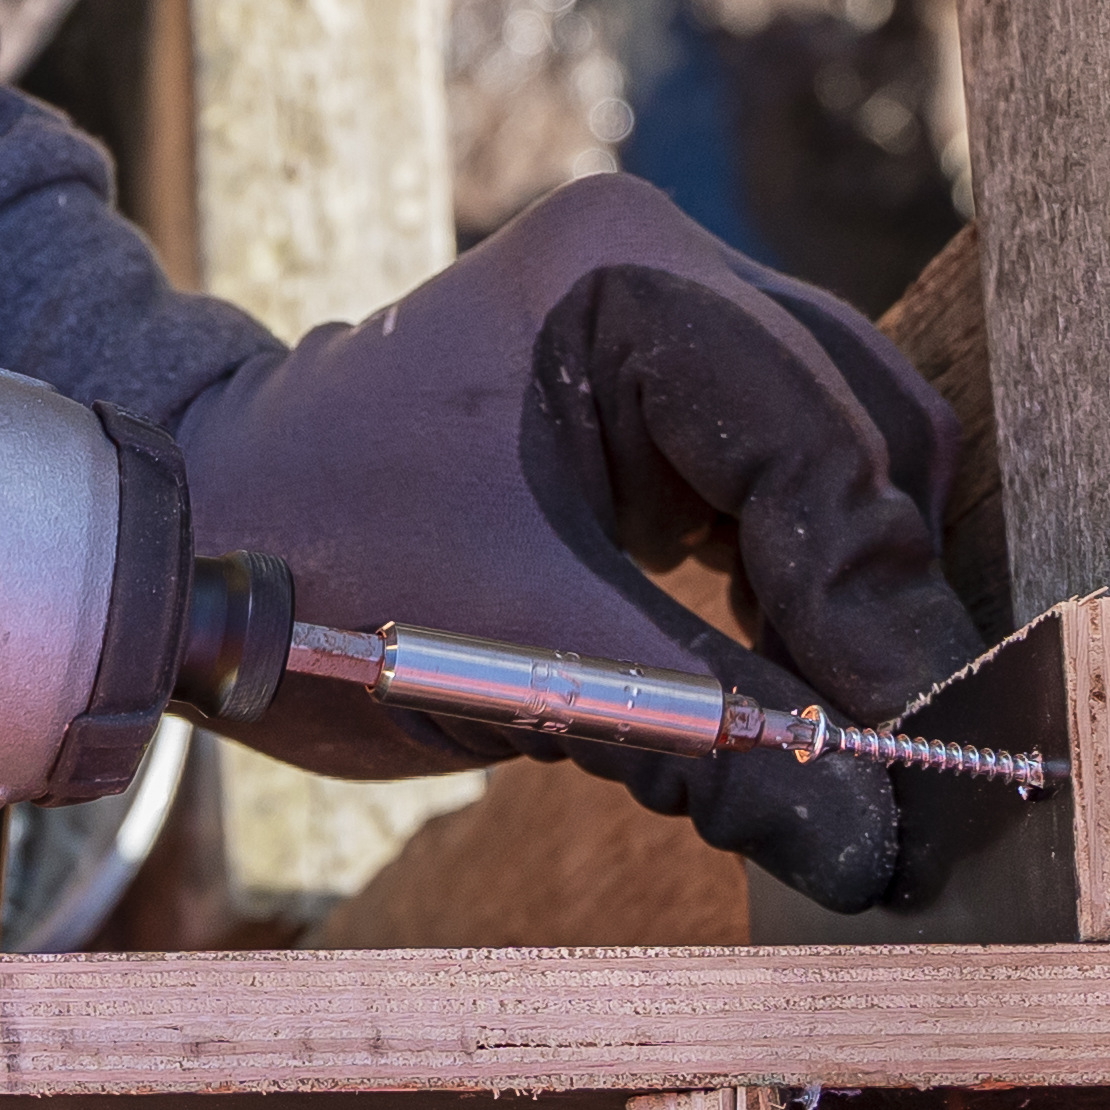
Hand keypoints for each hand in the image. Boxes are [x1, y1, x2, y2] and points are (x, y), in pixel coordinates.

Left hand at [170, 174, 987, 909]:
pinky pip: (787, 486)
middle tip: (893, 753)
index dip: (881, 608)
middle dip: (878, 596)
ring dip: (846, 598)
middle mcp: (662, 267)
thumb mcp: (530, 663)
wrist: (189, 557)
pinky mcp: (659, 401)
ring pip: (846, 461)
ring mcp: (664, 324)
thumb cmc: (319, 578)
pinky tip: (786, 685)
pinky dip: (800, 586)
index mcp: (623, 273)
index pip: (822, 443)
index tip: (920, 748)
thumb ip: (722, 738)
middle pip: (865, 434)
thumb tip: (875, 842)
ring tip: (839, 734)